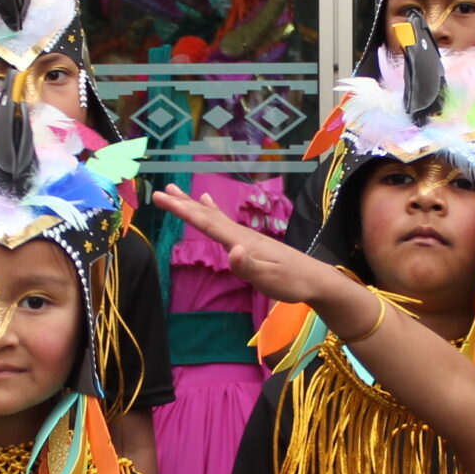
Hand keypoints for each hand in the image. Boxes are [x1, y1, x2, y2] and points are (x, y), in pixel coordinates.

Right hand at [152, 185, 359, 319]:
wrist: (314, 278)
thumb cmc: (291, 282)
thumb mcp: (269, 279)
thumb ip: (249, 266)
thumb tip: (232, 250)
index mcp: (241, 241)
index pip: (207, 224)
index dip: (183, 210)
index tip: (162, 198)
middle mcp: (241, 234)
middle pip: (207, 215)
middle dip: (182, 204)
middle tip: (160, 191)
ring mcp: (245, 236)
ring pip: (213, 216)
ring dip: (193, 204)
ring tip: (176, 191)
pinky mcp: (249, 241)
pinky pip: (222, 221)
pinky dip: (211, 210)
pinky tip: (207, 202)